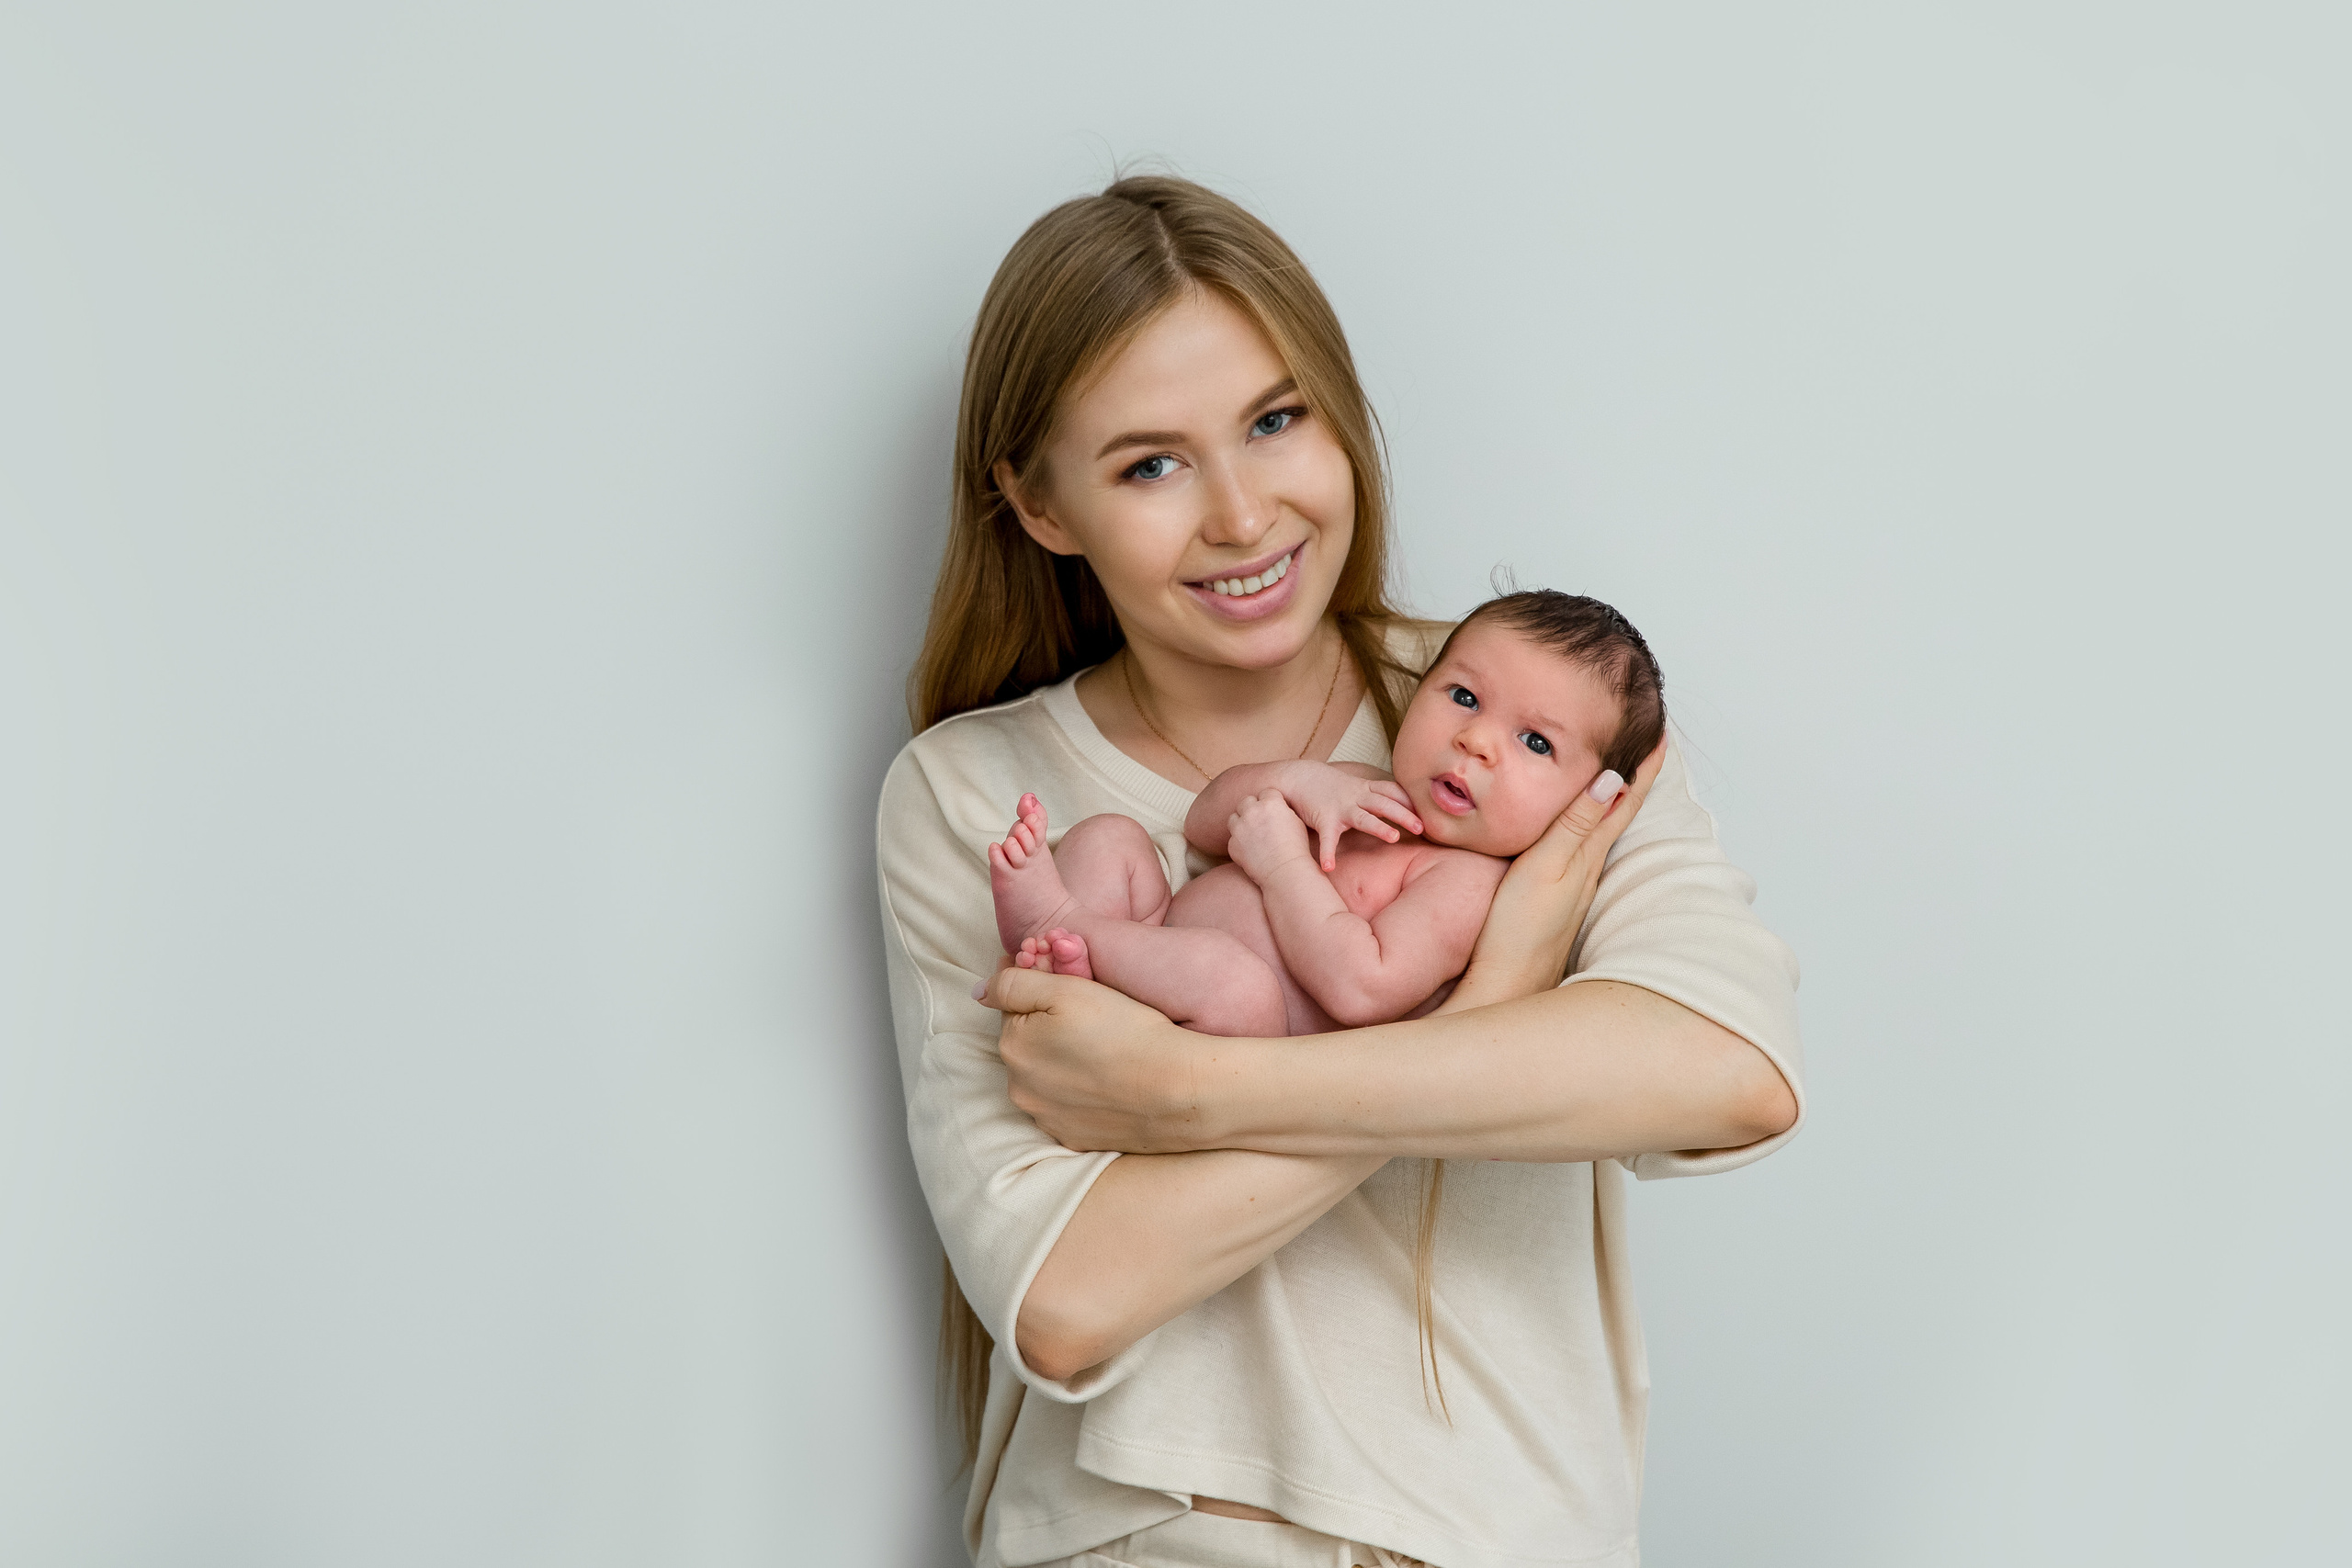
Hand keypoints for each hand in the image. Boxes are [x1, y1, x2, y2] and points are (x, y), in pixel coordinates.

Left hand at [973, 965, 1213, 1152]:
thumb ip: (1014, 983)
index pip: (1016, 1004)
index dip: (1046, 990)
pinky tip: (1112, 1080)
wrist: (1179, 1091)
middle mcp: (1020, 1088)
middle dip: (1053, 1028)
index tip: (1078, 986)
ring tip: (1110, 1050)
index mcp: (1013, 1045)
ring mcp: (1046, 1118)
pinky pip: (1070, 1106)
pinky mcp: (1074, 1138)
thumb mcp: (1068, 989)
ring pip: (1048, 1076)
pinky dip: (1084, 1093)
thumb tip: (980, 991)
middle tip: (1100, 1018)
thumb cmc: (1127, 1033)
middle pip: (1030, 1043)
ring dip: (1067, 1062)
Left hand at [1226, 789, 1317, 882]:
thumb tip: (1274, 807)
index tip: (1274, 812)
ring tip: (1253, 835)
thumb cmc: (1297, 848)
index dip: (1270, 802)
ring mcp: (1240, 828)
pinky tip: (1251, 850)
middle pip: (1246, 801)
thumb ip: (1282, 810)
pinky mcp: (1233, 844)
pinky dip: (1239, 842)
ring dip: (1241, 823)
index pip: (1266, 792)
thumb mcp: (1296, 822)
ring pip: (1234, 817)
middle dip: (1252, 809)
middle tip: (1261, 821)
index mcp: (1271, 803)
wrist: (1286, 872)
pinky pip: (1233, 838)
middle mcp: (1252, 811)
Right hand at [1276, 762, 1423, 870]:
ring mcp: (1340, 807)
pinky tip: (1330, 867)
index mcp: (1366, 789)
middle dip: (1404, 814)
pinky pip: (1327, 838)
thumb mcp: (1357, 786)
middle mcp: (1357, 796)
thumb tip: (1403, 809)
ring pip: (1363, 817)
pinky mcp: (1323, 819)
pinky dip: (1328, 853)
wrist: (1298, 777)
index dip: (1411, 801)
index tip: (1431, 812)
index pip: (1393, 791)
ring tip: (1393, 838)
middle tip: (1423, 827)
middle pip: (1385, 804)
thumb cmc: (1330, 786)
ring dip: (1379, 827)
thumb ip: (1377, 796)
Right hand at [1439, 734, 1668, 1012]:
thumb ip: (1573, 825)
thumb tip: (1612, 779)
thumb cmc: (1517, 932)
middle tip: (1646, 739)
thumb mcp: (1543, 867)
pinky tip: (1581, 826)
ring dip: (1614, 798)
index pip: (1623, 800)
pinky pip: (1583, 848)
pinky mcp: (1558, 899)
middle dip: (1633, 774)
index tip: (1660, 732)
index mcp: (1586, 856)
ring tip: (1619, 770)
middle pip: (1619, 811)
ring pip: (1602, 830)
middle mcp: (1587, 869)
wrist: (1504, 986)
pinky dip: (1591, 824)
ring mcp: (1574, 886)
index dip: (1643, 766)